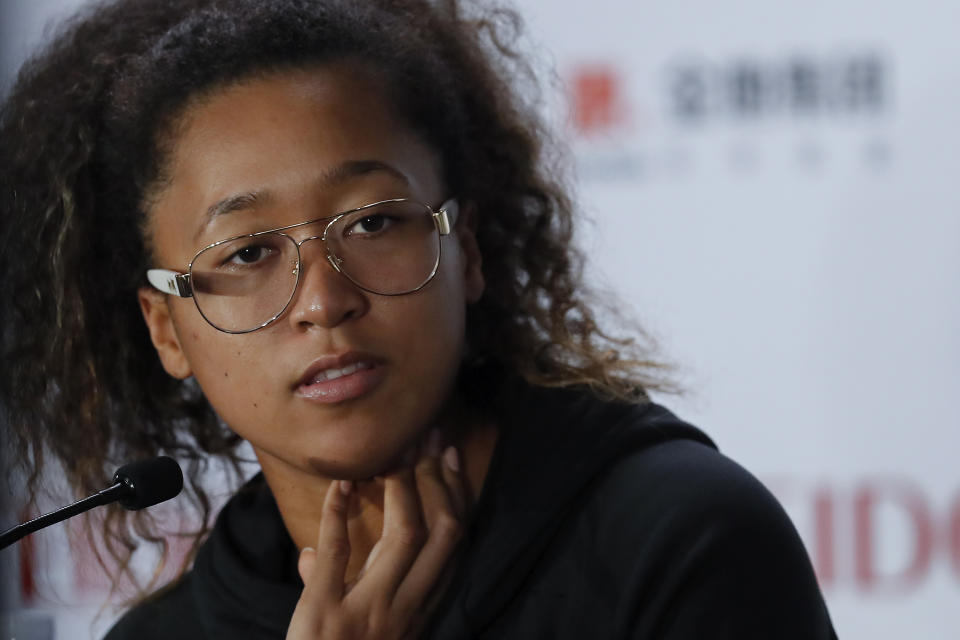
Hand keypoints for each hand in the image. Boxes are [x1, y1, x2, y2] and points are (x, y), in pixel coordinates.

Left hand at [286, 436, 465, 638]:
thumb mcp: (356, 627)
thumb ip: (343, 588)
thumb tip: (311, 553)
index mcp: (418, 610)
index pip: (454, 546)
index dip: (458, 497)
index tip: (451, 458)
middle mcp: (404, 610)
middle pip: (442, 535)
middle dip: (440, 479)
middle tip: (431, 437)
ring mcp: (368, 612)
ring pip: (406, 537)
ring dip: (403, 487)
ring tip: (394, 451)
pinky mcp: (325, 614)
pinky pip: (336, 553)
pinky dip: (337, 513)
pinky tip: (340, 485)